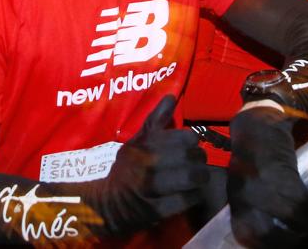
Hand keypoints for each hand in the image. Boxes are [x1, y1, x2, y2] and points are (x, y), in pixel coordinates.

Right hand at [88, 94, 207, 233]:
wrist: (108, 203)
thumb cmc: (127, 168)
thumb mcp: (137, 140)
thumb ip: (156, 120)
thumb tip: (171, 96)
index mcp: (146, 143)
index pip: (187, 136)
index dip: (192, 142)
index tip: (189, 147)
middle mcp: (149, 162)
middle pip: (192, 156)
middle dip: (199, 161)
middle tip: (197, 164)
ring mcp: (152, 187)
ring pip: (192, 177)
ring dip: (199, 178)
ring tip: (197, 179)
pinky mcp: (156, 210)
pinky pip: (186, 200)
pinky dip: (193, 197)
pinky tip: (190, 194)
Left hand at [228, 106, 307, 247]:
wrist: (256, 122)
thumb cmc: (250, 153)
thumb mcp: (242, 182)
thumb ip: (250, 203)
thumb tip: (267, 227)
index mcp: (235, 199)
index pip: (245, 234)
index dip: (263, 244)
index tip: (278, 245)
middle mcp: (246, 195)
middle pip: (267, 233)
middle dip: (287, 239)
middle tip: (298, 236)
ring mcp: (264, 183)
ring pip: (288, 216)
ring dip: (304, 224)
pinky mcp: (282, 170)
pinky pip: (300, 198)